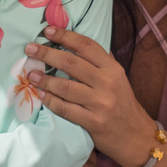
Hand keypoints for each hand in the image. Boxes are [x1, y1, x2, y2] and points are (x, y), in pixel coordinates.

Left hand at [23, 26, 151, 166]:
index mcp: (113, 69)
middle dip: (47, 53)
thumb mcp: (117, 78)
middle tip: (30, 48)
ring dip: (44, 79)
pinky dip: (50, 101)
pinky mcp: (92, 122)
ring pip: (65, 86)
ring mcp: (100, 103)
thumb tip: (73, 42)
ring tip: (31, 73)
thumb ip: (100, 62)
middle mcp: (107, 83)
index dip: (65, 36)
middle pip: (71, 63)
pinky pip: (65, 109)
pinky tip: (41, 94)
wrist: (136, 136)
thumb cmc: (122, 103)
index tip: (47, 30)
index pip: (86, 46)